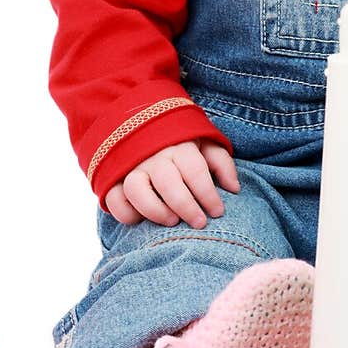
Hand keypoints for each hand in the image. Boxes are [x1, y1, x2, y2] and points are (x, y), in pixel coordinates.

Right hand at [104, 139, 240, 226]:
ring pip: (136, 189)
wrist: (141, 125)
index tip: (218, 212)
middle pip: (168, 182)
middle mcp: (153, 155)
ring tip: (172, 221)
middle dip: (186, 206)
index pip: (194, 169)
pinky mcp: (113, 179)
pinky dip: (127, 213)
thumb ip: (221, 163)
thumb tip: (234, 188)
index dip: (208, 193)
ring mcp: (130, 166)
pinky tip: (144, 220)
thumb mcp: (205, 145)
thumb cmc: (182, 145)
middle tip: (199, 223)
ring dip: (155, 210)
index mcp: (178, 144)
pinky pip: (114, 199)